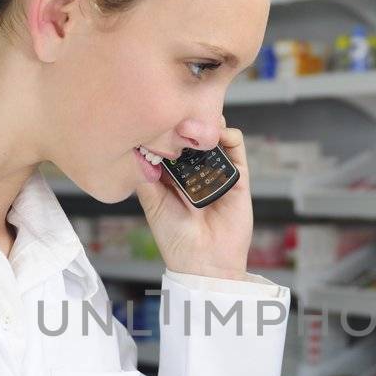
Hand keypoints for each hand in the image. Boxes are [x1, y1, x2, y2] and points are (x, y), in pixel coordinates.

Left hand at [135, 127, 252, 280]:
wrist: (203, 263)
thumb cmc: (176, 239)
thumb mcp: (152, 203)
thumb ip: (145, 176)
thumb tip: (137, 146)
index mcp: (173, 176)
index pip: (170, 142)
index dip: (166, 127)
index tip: (157, 116)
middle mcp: (195, 171)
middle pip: (193, 136)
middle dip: (186, 121)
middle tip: (177, 113)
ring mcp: (216, 171)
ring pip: (214, 136)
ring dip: (206, 125)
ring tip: (195, 123)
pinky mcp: (238, 176)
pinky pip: (236, 148)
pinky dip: (229, 135)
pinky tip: (217, 134)